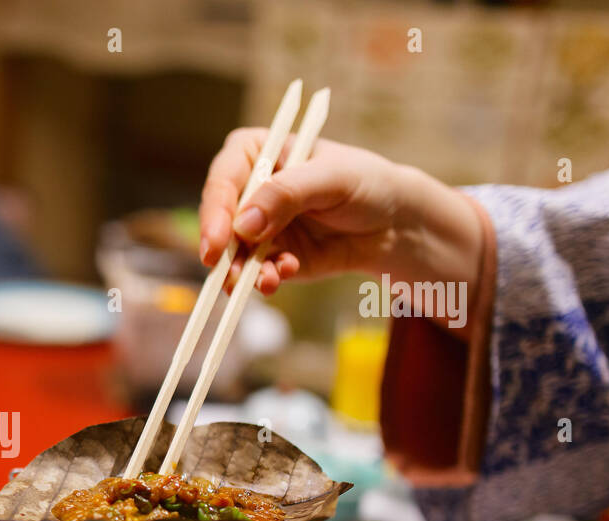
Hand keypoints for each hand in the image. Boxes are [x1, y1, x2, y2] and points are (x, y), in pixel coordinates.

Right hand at [198, 127, 485, 311]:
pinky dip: (265, 279)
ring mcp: (257, 227)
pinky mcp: (270, 257)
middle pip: (219, 220)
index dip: (215, 209)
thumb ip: (286, 195)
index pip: (224, 178)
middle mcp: (249, 191)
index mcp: (257, 153)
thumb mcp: (332, 178)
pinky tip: (287, 273)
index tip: (216, 241)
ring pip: (232, 253)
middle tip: (228, 274)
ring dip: (243, 272)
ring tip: (268, 280)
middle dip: (223, 250)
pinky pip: (255, 273)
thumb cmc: (365, 183)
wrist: (393, 224)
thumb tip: (243, 225)